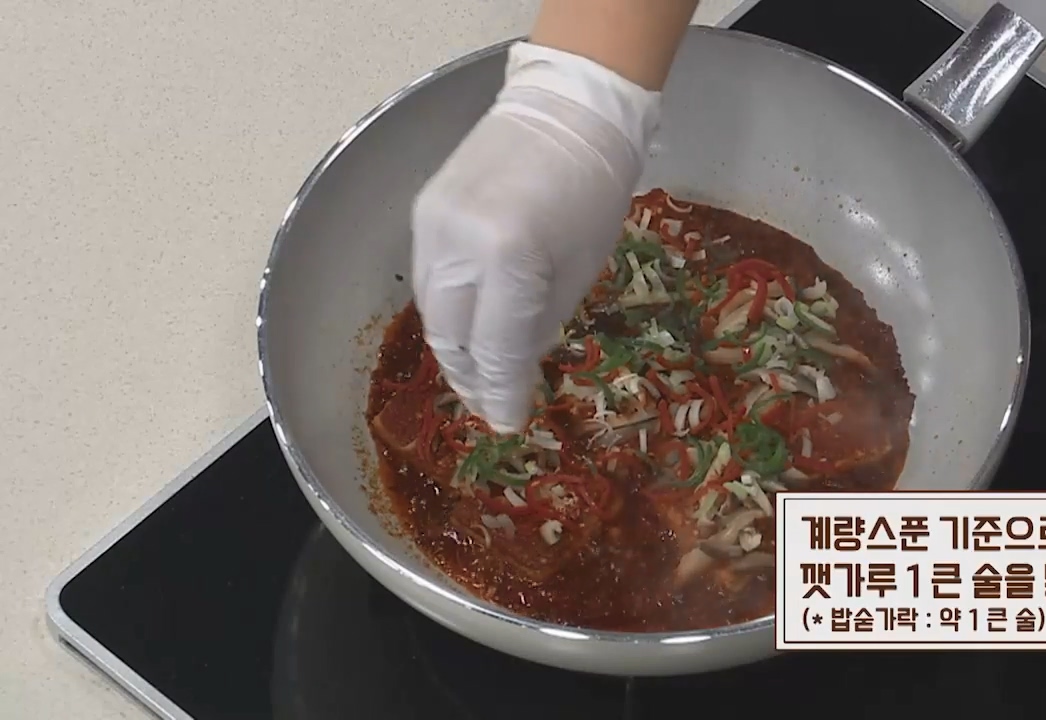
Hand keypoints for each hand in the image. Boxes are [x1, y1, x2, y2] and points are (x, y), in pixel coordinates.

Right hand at [412, 42, 658, 432]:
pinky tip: (469, 327)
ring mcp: (431, 224)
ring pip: (431, 311)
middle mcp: (457, 243)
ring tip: (479, 375)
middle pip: (450, 336)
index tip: (508, 422)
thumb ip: (538, 327)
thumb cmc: (592, 192)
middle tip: (491, 404)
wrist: (568, 110)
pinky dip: (448, 311)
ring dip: (454, 350)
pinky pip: (429, 279)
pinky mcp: (423, 211)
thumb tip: (512, 372)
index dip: (500, 393)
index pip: (494, 349)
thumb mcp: (579, 271)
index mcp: (508, 258)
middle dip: (471, 379)